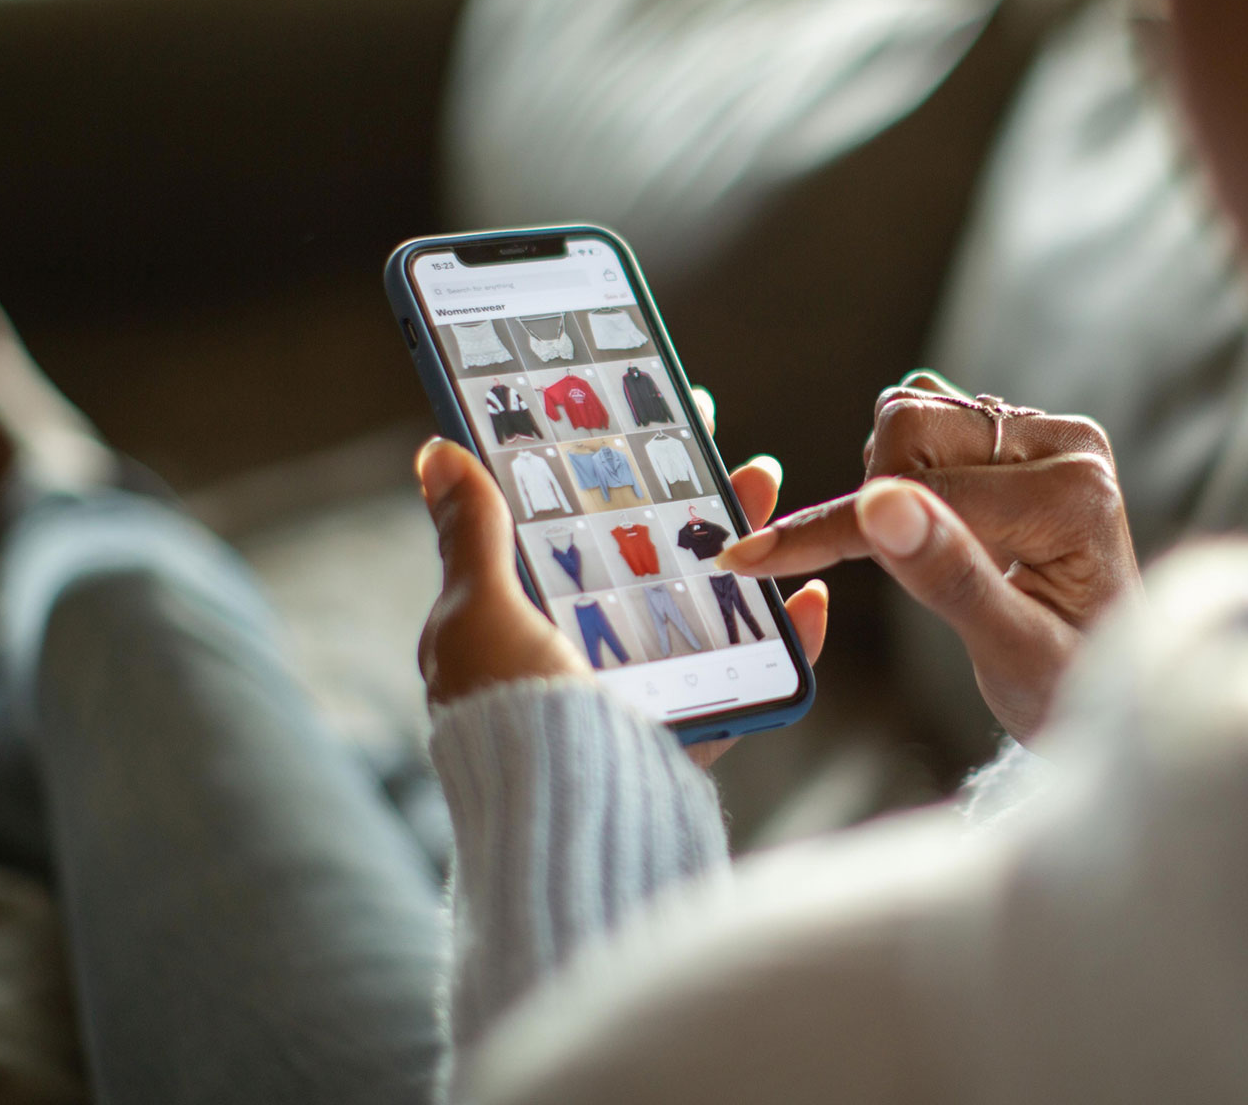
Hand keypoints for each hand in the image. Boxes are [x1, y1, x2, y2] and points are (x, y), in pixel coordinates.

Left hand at [416, 387, 828, 769]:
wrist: (566, 828)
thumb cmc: (510, 718)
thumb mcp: (479, 615)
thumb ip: (474, 537)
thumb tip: (438, 452)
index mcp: (520, 623)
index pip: (568, 526)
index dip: (607, 470)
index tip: (648, 419)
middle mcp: (578, 656)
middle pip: (648, 558)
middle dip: (691, 499)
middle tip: (727, 449)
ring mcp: (639, 694)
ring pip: (702, 603)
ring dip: (742, 543)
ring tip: (768, 487)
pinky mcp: (690, 734)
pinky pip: (748, 678)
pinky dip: (784, 639)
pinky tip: (809, 599)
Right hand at [716, 372, 1137, 741]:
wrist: (1101, 682)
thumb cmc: (1067, 685)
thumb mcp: (1013, 653)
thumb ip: (950, 579)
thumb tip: (879, 506)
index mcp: (1076, 496)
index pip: (923, 494)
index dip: (833, 531)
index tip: (751, 558)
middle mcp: (1068, 445)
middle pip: (910, 426)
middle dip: (874, 501)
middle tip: (903, 571)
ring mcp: (1044, 433)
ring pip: (909, 416)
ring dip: (888, 486)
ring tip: (931, 558)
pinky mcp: (1020, 435)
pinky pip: (923, 423)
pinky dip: (899, 476)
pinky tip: (932, 530)